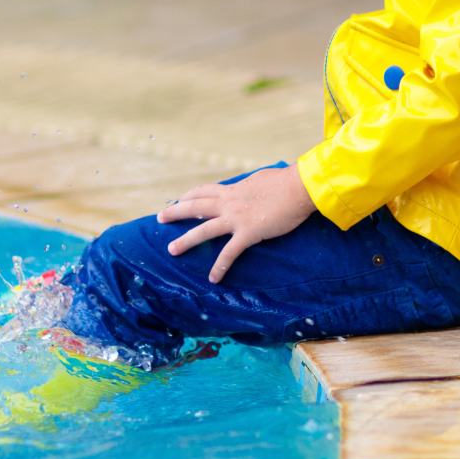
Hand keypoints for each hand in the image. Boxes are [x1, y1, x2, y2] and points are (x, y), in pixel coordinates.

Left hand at [157, 167, 316, 283]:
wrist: (299, 187)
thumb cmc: (286, 181)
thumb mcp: (261, 180)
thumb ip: (252, 186)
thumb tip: (254, 186)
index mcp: (233, 190)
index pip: (204, 191)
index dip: (189, 196)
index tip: (179, 200)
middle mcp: (229, 203)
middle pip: (195, 206)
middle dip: (175, 212)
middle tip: (160, 218)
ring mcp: (236, 218)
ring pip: (203, 230)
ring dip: (186, 241)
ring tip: (171, 250)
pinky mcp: (248, 233)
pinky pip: (229, 253)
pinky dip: (220, 266)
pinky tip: (213, 278)